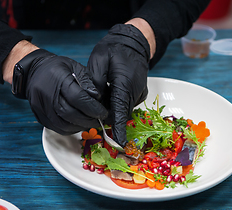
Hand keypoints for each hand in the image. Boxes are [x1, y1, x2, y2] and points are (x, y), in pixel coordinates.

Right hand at [18, 49, 107, 134]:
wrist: (34, 70)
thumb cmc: (58, 68)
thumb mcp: (76, 67)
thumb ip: (88, 82)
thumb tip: (98, 99)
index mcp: (58, 78)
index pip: (77, 98)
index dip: (93, 108)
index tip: (103, 113)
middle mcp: (47, 94)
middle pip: (70, 114)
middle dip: (88, 120)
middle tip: (99, 120)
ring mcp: (41, 106)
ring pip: (63, 124)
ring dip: (80, 126)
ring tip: (91, 123)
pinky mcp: (39, 116)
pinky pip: (57, 128)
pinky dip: (71, 129)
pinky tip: (79, 124)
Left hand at [87, 23, 150, 145]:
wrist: (135, 43)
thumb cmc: (116, 49)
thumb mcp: (99, 59)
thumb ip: (94, 80)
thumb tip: (92, 99)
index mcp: (125, 85)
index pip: (120, 112)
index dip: (118, 130)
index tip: (118, 144)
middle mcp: (134, 92)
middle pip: (121, 113)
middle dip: (109, 116)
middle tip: (95, 109)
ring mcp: (139, 93)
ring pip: (123, 109)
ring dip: (113, 108)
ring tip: (104, 93)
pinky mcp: (139, 93)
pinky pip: (127, 103)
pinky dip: (118, 102)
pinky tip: (111, 91)